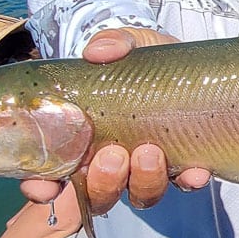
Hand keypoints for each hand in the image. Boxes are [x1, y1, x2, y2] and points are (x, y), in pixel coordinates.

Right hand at [19, 27, 211, 210]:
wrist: (190, 65)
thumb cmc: (148, 61)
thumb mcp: (130, 45)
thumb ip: (113, 42)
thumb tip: (96, 52)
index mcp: (87, 140)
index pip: (54, 177)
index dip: (43, 188)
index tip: (44, 186)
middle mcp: (116, 163)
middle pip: (100, 194)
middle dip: (104, 182)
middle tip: (112, 155)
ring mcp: (150, 169)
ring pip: (140, 195)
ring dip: (143, 181)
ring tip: (150, 152)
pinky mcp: (185, 166)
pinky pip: (185, 185)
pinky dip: (189, 181)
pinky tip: (194, 172)